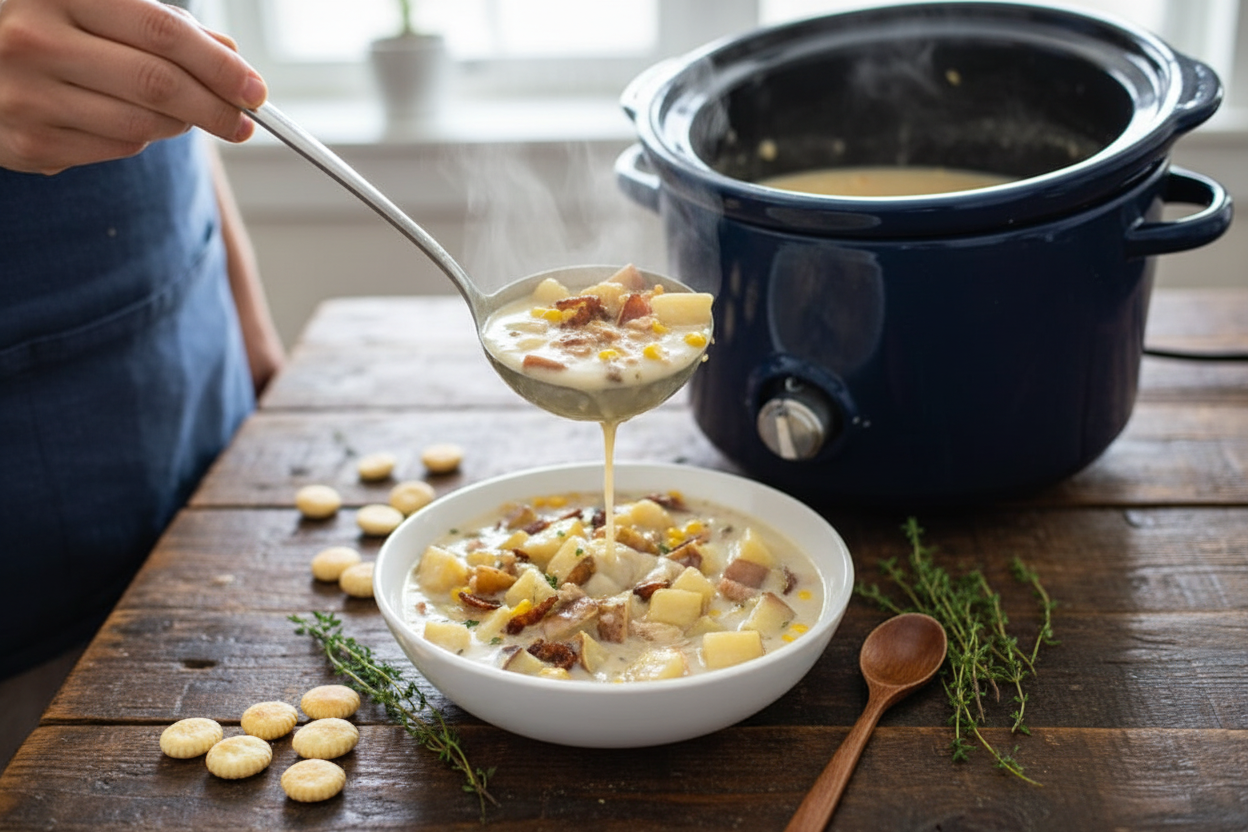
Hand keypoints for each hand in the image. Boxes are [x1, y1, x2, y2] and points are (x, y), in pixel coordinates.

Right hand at [0, 0, 266, 173]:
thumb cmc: (45, 26)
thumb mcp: (93, 5)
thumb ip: (159, 24)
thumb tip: (231, 59)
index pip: (163, 33)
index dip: (219, 66)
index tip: (255, 90)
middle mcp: (35, 40)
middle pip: (158, 84)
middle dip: (215, 108)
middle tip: (243, 122)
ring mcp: (27, 95)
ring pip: (142, 124)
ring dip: (179, 124)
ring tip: (184, 114)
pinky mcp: (28, 143)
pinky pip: (114, 148)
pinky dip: (139, 138)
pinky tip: (128, 120)